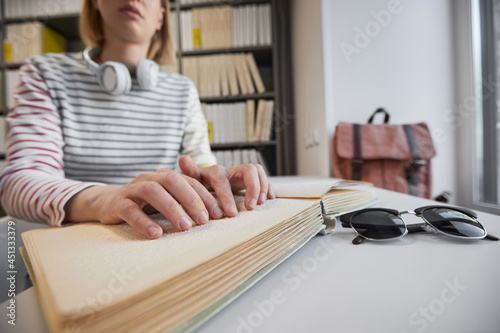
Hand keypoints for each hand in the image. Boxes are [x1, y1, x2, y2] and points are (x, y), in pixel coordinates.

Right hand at [65, 168, 223, 238]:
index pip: (189, 181)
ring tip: (185, 227)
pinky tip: (156, 234)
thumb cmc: (144, 204)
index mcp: (164, 176)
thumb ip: (185, 202)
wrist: (105, 203)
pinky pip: (130, 210)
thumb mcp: (166, 200)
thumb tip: (214, 215)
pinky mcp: (116, 203)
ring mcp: (132, 189)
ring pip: (153, 192)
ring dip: (171, 209)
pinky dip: (144, 222)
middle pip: (173, 181)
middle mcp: (149, 178)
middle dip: (191, 200)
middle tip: (204, 221)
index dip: (205, 196)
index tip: (219, 213)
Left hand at [179, 155, 274, 216]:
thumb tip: (183, 158)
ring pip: (258, 171)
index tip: (231, 213)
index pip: (223, 179)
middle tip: (251, 207)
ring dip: (261, 187)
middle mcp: (231, 170)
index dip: (227, 195)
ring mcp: (242, 174)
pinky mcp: (251, 179)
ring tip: (260, 204)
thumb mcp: (192, 180)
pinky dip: (268, 187)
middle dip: (252, 189)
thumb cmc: (200, 184)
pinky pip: (264, 178)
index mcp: (216, 171)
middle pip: (248, 170)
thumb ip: (190, 172)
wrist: (206, 182)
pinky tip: (269, 198)